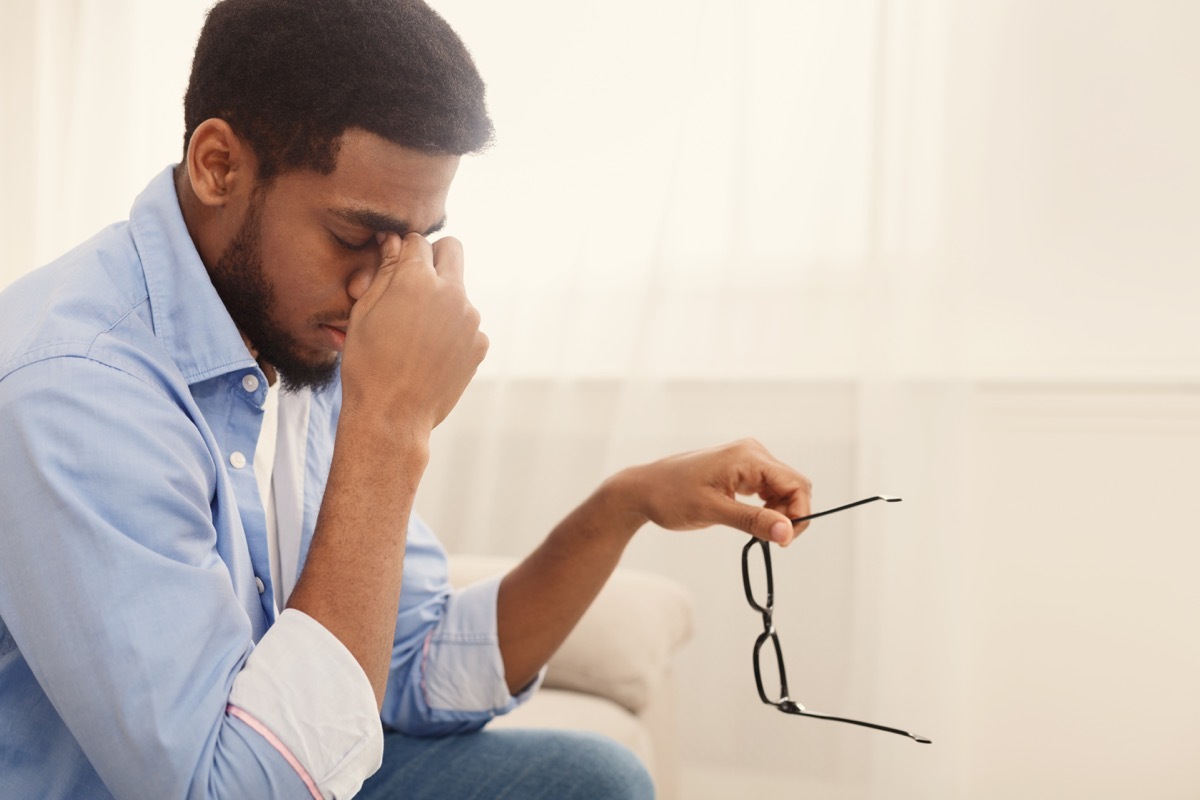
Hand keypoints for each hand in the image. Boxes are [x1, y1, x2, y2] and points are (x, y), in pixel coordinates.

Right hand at [339, 232, 487, 435]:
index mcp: (417, 280)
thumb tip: (394, 241)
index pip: (417, 241)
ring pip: (459, 292)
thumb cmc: (367, 365)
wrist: (392, 416)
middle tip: (416, 280)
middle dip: (435, 256)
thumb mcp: (364, 313)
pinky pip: (467, 324)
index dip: (403, 250)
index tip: (396, 262)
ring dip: (442, 301)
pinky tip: (430, 354)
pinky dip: (452, 331)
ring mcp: (470, 320)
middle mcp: (451, 293)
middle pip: (451, 250)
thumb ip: (384, 271)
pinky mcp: (480, 344)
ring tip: (415, 334)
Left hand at [608, 438, 811, 545]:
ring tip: (756, 530)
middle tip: (770, 539)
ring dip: (778, 513)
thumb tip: (787, 532)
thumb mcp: (712, 511)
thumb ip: (752, 521)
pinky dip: (767, 508)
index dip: (798, 514)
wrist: (643, 489)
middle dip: (790, 514)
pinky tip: (751, 520)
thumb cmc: (671, 497)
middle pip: (794, 486)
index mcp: (749, 456)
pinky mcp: (741, 471)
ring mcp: (747, 460)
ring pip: (783, 489)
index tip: (783, 541)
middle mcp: (753, 453)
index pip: (796, 484)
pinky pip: (768, 489)